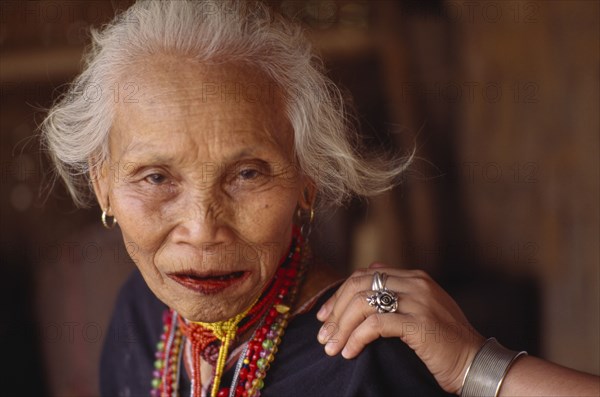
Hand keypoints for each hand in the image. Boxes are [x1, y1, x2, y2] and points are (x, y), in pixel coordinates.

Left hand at [316, 263, 485, 394]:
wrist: (477, 363)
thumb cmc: (445, 342)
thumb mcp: (421, 309)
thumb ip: (397, 292)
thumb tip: (367, 275)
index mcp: (414, 277)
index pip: (364, 275)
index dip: (339, 295)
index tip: (324, 317)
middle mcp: (415, 283)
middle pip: (359, 285)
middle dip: (335, 311)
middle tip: (323, 334)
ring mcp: (418, 301)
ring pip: (363, 303)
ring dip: (341, 327)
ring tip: (331, 347)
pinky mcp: (419, 323)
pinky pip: (375, 324)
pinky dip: (356, 338)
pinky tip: (350, 352)